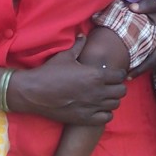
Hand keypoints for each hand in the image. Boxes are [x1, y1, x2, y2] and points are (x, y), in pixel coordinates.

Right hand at [10, 37, 126, 124]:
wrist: (34, 93)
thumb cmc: (50, 72)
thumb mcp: (65, 56)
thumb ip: (78, 46)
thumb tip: (82, 35)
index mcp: (95, 75)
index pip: (120, 75)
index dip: (118, 74)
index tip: (112, 74)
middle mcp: (97, 91)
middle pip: (121, 91)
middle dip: (117, 87)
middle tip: (109, 85)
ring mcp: (92, 107)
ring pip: (115, 105)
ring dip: (112, 100)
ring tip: (104, 97)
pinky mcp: (85, 119)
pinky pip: (106, 118)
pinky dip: (105, 113)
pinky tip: (97, 108)